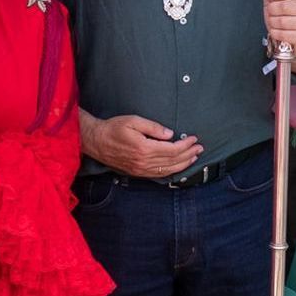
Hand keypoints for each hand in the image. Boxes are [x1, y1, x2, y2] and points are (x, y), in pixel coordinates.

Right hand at [84, 114, 201, 178]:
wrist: (96, 141)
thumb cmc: (113, 128)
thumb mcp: (133, 120)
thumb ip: (153, 127)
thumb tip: (170, 134)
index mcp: (144, 148)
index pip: (172, 149)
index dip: (186, 145)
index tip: (194, 139)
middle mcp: (143, 162)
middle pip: (173, 161)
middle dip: (189, 154)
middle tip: (200, 148)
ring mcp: (140, 169)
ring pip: (168, 170)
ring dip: (183, 164)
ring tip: (194, 157)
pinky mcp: (137, 172)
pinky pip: (159, 175)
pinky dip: (171, 171)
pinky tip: (178, 166)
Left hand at [263, 0, 295, 59]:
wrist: (291, 34)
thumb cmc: (281, 13)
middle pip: (285, 6)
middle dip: (272, 10)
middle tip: (271, 12)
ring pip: (283, 22)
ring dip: (272, 22)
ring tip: (274, 21)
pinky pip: (285, 34)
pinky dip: (276, 33)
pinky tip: (276, 31)